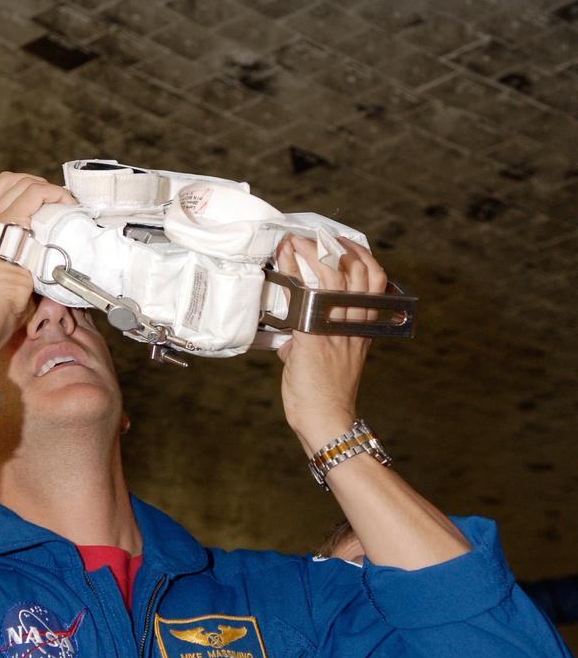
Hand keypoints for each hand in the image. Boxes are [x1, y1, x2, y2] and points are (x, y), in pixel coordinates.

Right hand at [0, 173, 74, 366]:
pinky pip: (35, 193)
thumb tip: (37, 262)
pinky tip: (66, 204)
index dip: (9, 190)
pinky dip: (55, 193)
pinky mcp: (10, 222)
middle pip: (6, 181)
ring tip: (62, 203)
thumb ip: (9, 260)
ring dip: (47, 189)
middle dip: (32, 184)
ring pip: (21, 183)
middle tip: (52, 202)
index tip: (30, 203)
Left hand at [275, 234, 386, 456]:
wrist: (325, 420)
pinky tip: (282, 262)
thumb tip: (291, 323)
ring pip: (335, 276)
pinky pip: (305, 296)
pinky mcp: (313, 338)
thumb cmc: (325, 395)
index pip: (376, 281)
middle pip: (359, 272)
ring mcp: (335, 330)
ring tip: (295, 242)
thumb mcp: (330, 357)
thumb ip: (315, 334)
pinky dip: (292, 272)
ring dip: (312, 252)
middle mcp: (353, 325)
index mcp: (362, 329)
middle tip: (315, 236)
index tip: (345, 242)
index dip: (363, 256)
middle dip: (337, 246)